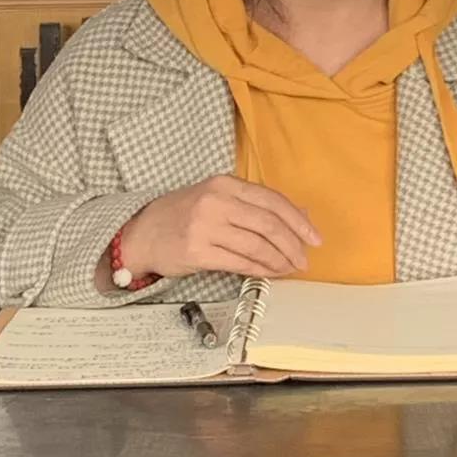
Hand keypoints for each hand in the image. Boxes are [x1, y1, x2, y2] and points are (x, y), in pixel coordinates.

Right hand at [121, 176, 320, 279]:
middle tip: (304, 259)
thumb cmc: (184, 215)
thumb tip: (301, 216)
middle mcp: (216, 201)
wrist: (142, 233)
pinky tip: (270, 273)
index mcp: (225, 184)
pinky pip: (239, 262)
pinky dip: (260, 270)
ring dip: (278, 260)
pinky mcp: (197, 251)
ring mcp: (205, 226)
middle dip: (293, 244)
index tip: (314, 237)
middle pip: (268, 223)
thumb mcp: (219, 199)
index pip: (272, 200)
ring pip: (256, 245)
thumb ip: (256, 205)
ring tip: (289, 268)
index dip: (298, 220)